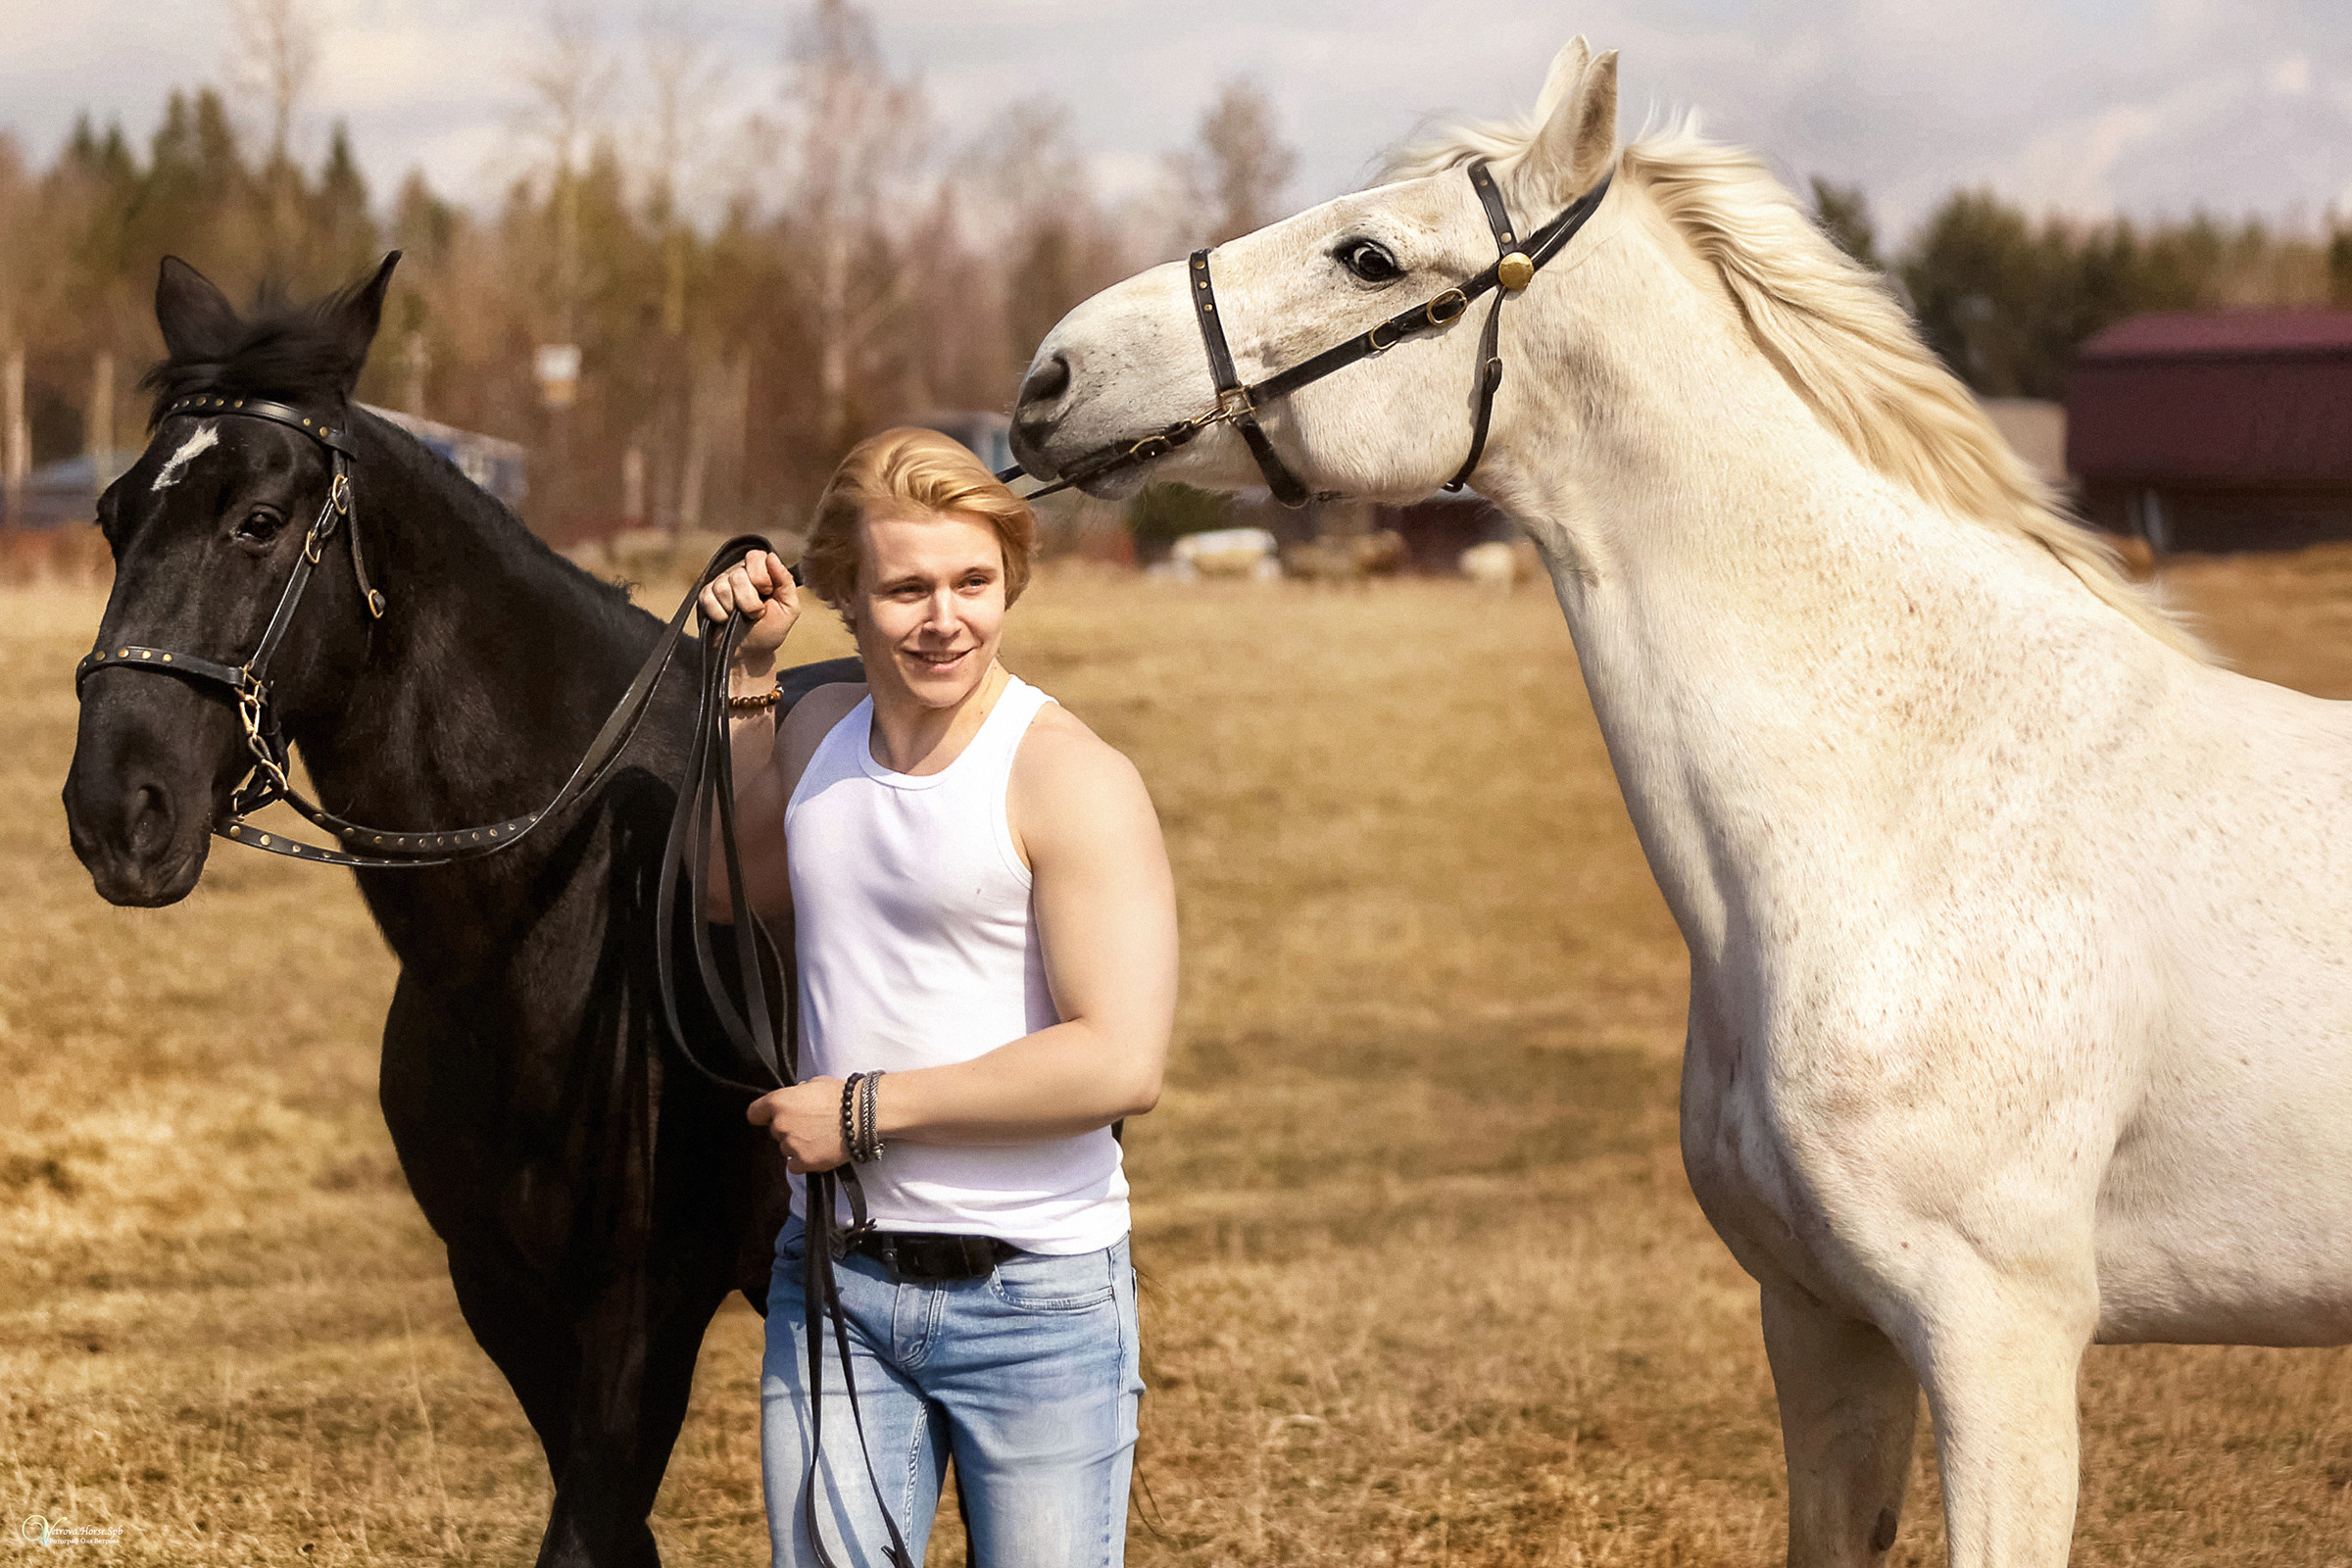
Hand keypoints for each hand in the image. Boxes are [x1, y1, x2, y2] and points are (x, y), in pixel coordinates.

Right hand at [697, 550, 799, 671]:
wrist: (749, 654)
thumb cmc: (770, 630)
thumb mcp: (789, 609)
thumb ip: (786, 582)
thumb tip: (772, 556)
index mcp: (761, 572)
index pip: (755, 556)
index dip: (761, 576)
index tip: (767, 594)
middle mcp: (739, 573)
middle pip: (738, 573)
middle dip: (749, 600)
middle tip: (756, 613)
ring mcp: (720, 584)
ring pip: (722, 586)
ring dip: (734, 609)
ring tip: (740, 618)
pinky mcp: (705, 596)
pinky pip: (707, 597)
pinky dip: (719, 614)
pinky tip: (725, 620)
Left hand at [747, 1077, 847, 1171]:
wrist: (863, 1114)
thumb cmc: (843, 1097)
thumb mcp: (815, 1083)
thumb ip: (797, 1094)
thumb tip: (796, 1099)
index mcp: (779, 1102)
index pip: (755, 1113)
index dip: (764, 1115)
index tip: (770, 1117)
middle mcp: (781, 1124)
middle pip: (775, 1131)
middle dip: (789, 1128)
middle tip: (810, 1124)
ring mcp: (791, 1145)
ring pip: (785, 1148)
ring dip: (797, 1144)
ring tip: (819, 1136)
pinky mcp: (803, 1162)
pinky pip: (794, 1166)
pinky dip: (803, 1161)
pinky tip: (818, 1150)